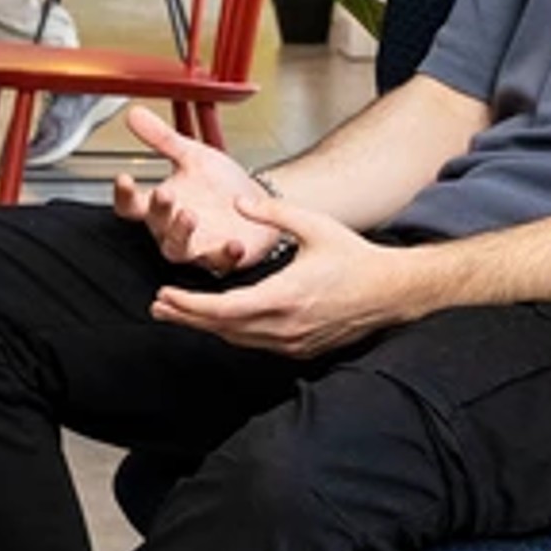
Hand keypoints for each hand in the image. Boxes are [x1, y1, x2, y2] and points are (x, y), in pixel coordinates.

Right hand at [107, 110, 273, 270]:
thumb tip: (134, 114)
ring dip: (181, 234)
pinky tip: (234, 243)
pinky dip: (226, 255)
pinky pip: (220, 262)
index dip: (123, 194)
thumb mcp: (192, 155)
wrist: (258, 202)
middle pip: (156, 226)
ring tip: (189, 215)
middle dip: (158, 211)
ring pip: (178, 249)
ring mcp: (196, 246)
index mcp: (160, 205)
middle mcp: (173, 228)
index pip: (131, 204)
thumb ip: (162, 138)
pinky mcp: (222, 258)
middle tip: (164, 193)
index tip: (123, 178)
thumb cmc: (220, 184)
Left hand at [148, 193, 405, 359]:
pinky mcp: (300, 348)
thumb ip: (272, 213)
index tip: (166, 296)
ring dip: (207, 326)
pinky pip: (256, 344)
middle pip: (223, 328)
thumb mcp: (314, 225)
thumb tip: (239, 202)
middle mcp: (286, 325)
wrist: (391, 291)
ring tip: (179, 313)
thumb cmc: (355, 259)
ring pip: (238, 339)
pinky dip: (233, 332)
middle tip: (158, 306)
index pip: (224, 309)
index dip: (190, 306)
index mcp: (285, 296)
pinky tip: (219, 321)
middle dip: (187, 317)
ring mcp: (293, 342)